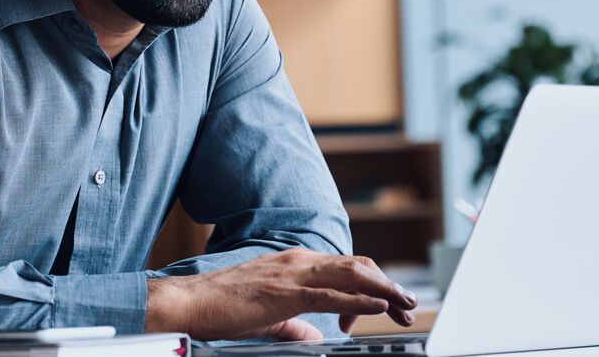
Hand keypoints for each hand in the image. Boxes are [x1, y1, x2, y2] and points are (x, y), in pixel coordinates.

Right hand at [144, 248, 416, 341]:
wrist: (189, 302)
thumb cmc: (221, 307)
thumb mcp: (268, 316)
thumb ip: (295, 324)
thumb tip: (316, 336)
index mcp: (295, 264)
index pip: (345, 268)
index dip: (371, 286)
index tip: (384, 308)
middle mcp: (298, 261)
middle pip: (357, 267)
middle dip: (388, 285)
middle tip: (408, 306)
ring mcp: (293, 274)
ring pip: (351, 275)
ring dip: (383, 289)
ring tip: (405, 303)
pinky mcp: (286, 293)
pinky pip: (331, 294)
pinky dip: (360, 299)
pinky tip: (378, 306)